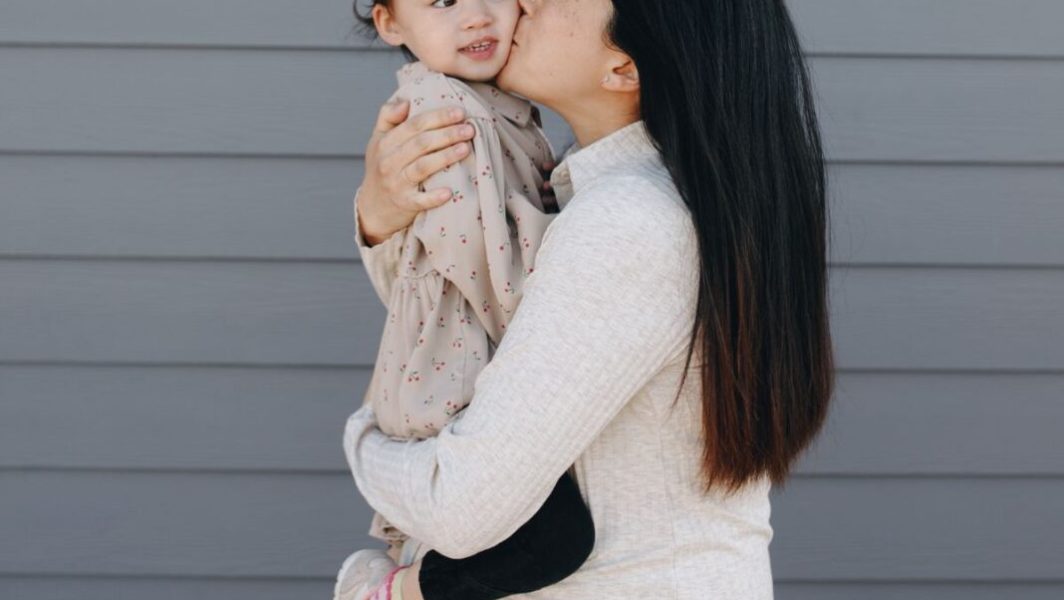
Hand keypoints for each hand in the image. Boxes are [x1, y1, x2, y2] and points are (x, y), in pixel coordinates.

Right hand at [356, 99, 474, 243]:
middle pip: (421, 143)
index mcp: (385, 142)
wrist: (373, 207)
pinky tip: (450, 192)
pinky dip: (434, 197)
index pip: (414, 125)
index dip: (438, 117)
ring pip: (423, 167)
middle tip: (470, 129)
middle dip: (447, 134)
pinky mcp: (404, 204)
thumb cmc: (381, 168)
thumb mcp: (378, 140)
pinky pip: (420, 200)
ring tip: (466, 148)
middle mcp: (389, 161)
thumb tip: (406, 101)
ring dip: (445, 157)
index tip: (460, 112)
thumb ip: (388, 117)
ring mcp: (396, 183)